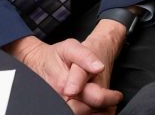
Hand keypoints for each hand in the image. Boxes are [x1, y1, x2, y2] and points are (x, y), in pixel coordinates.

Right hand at [3, 35, 120, 112]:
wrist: (36, 62)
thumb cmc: (55, 55)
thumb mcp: (70, 47)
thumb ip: (85, 56)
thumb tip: (98, 67)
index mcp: (65, 84)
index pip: (95, 98)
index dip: (110, 98)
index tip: (117, 96)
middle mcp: (60, 98)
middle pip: (87, 111)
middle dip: (102, 108)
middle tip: (113, 101)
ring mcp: (57, 104)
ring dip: (95, 112)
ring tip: (106, 105)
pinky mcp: (57, 106)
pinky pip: (75, 114)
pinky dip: (87, 113)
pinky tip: (94, 109)